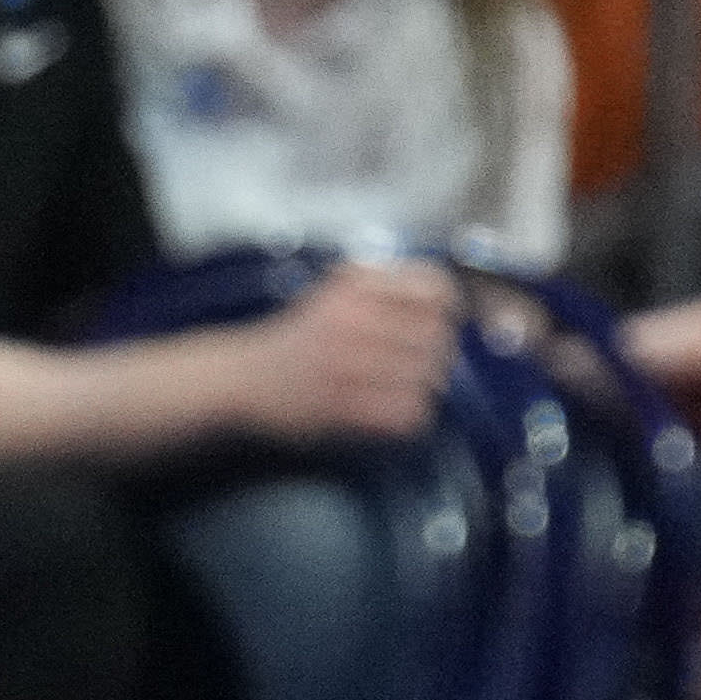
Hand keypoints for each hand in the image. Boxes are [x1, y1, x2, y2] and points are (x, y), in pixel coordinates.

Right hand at [225, 258, 461, 447]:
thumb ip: (391, 288)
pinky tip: (394, 408)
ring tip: (406, 386)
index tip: (442, 321)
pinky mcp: (343, 406)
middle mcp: (351, 319)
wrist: (246, 378)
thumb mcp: (340, 293)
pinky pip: (408, 413)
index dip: (449, 308)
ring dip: (425, 386)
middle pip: (437, 336)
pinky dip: (410, 414)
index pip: (435, 290)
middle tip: (424, 362)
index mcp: (354, 285)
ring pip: (427, 377)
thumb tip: (454, 302)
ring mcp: (347, 363)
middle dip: (439, 353)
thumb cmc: (302, 336)